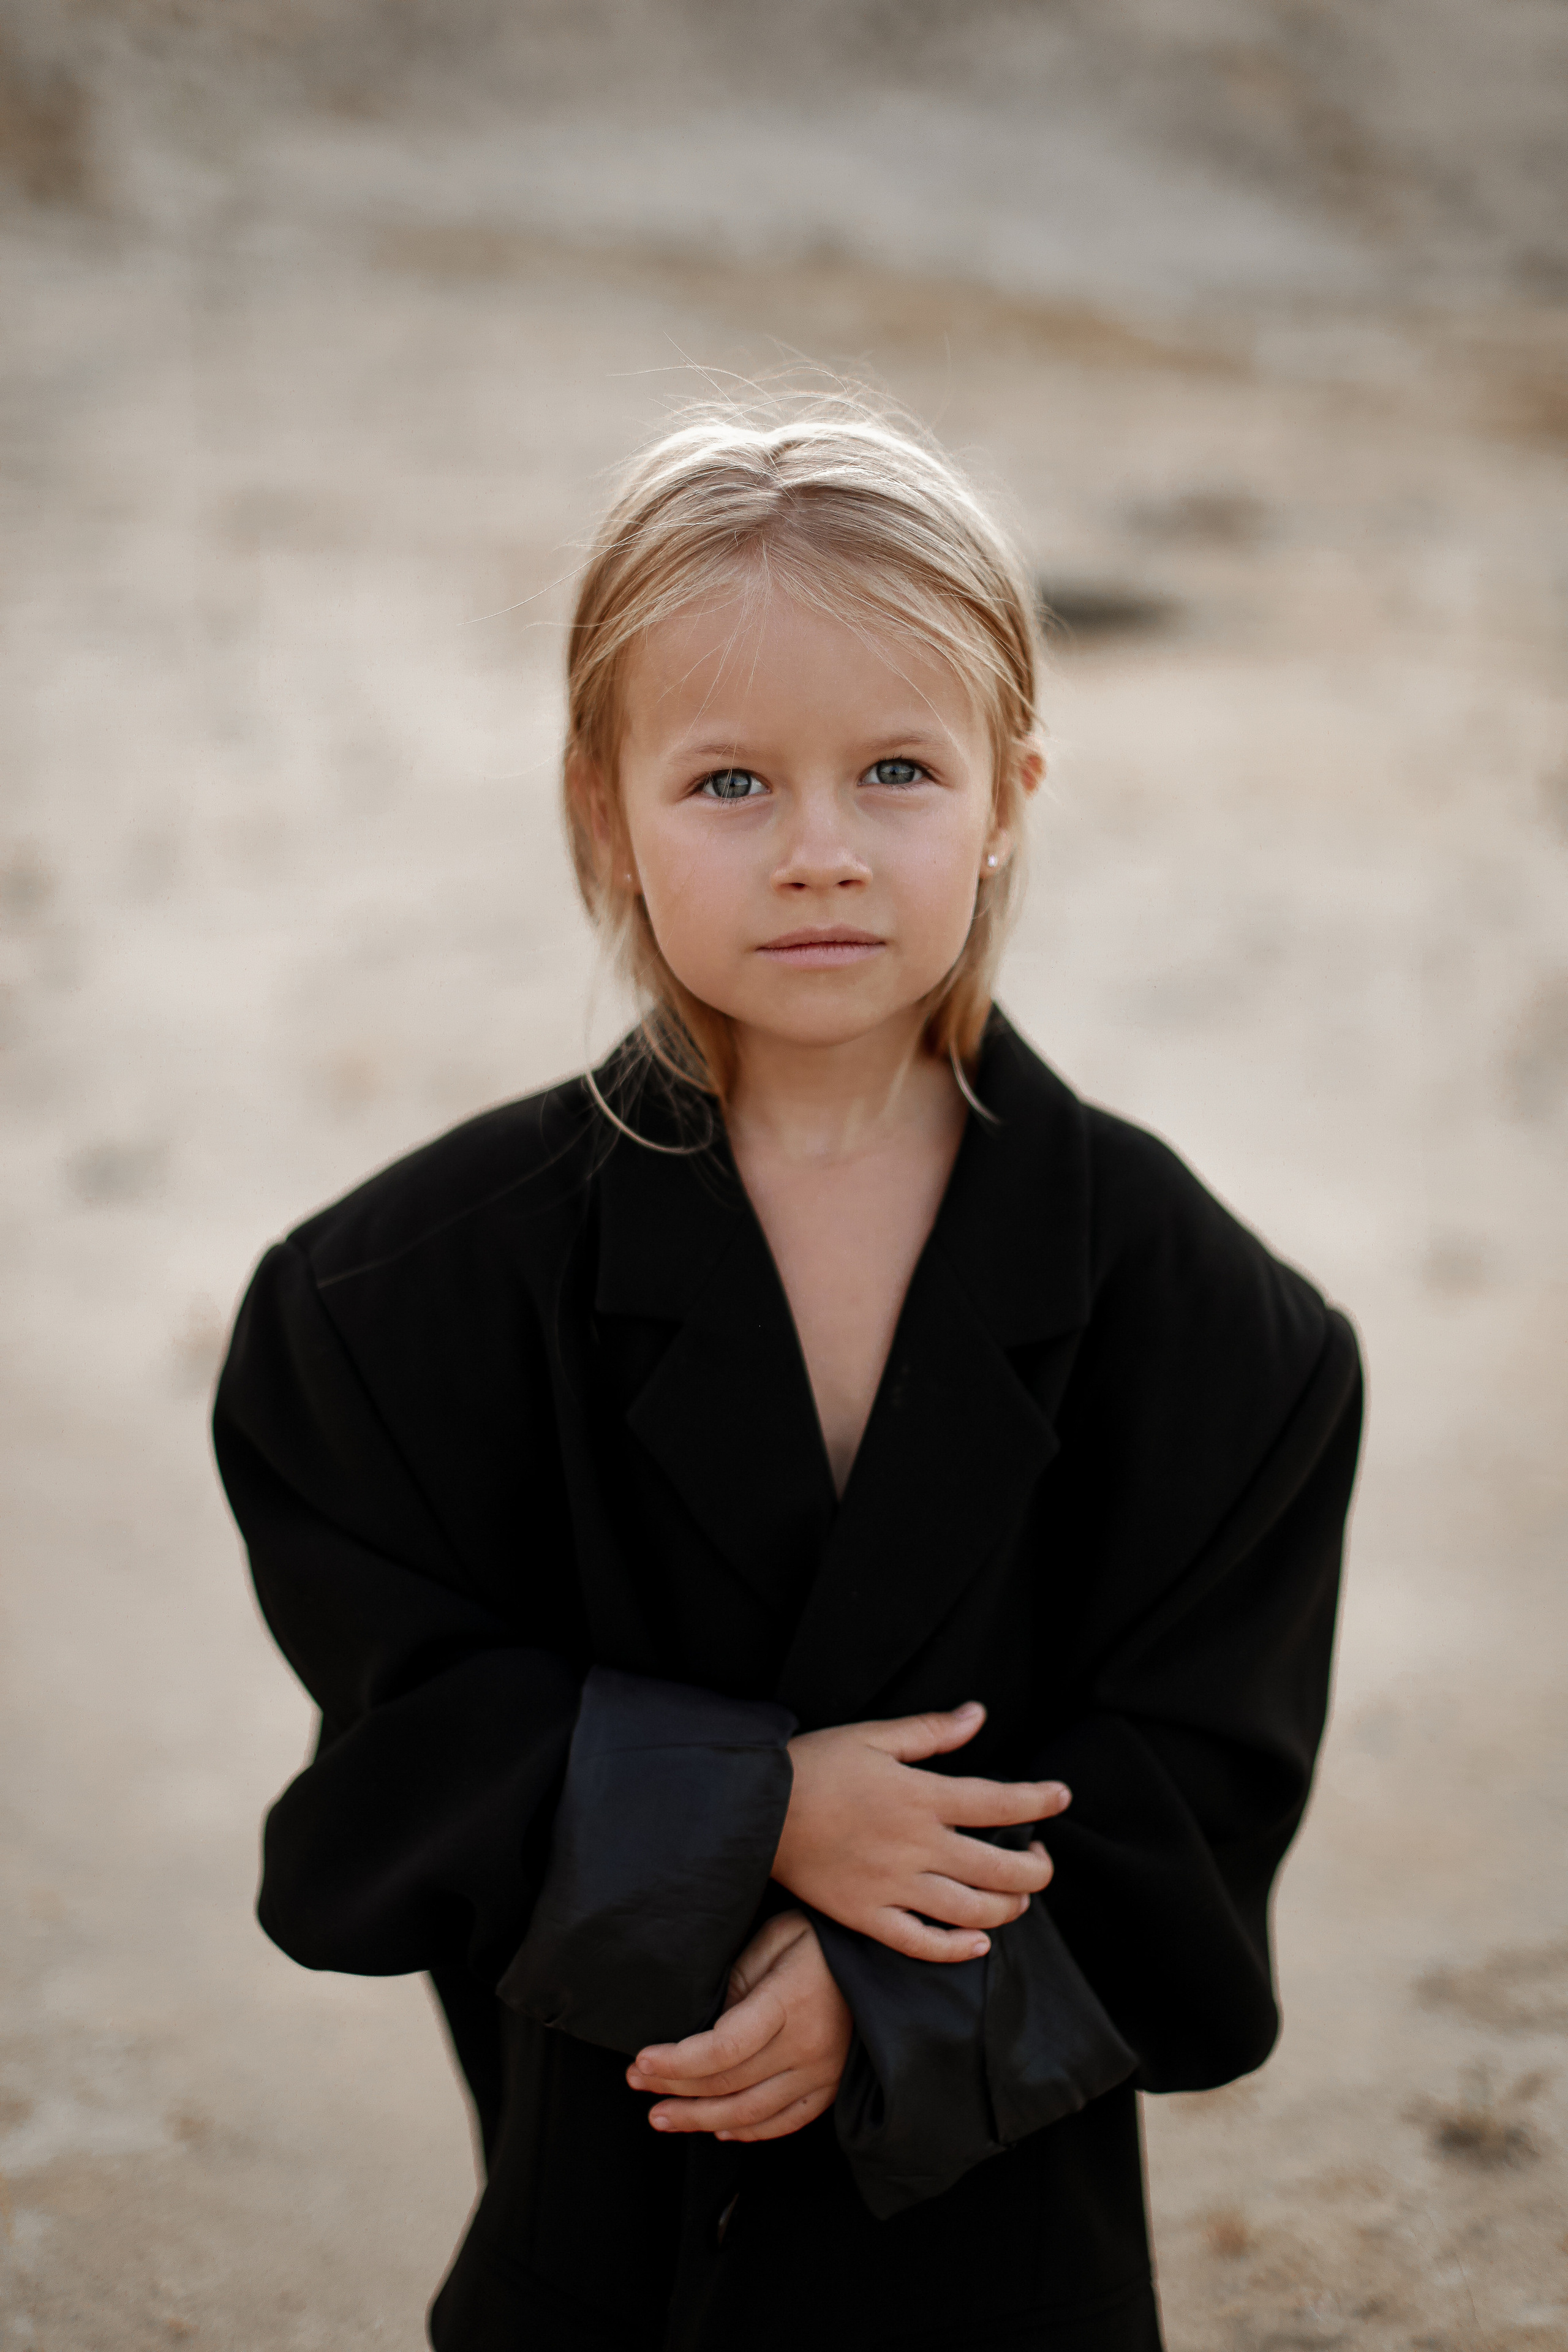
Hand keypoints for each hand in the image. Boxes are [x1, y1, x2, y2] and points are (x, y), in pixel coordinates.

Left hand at [625, 1911, 850, 2142]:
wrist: (882, 1958)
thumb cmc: (821, 1938)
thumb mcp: (776, 1939)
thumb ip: (738, 1980)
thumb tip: (701, 2022)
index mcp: (789, 2003)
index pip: (723, 2048)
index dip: (677, 2062)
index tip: (641, 2061)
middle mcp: (807, 2046)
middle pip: (729, 2084)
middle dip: (675, 2088)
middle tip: (637, 2084)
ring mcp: (822, 2072)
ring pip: (750, 2113)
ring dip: (699, 2119)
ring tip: (662, 2117)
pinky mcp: (830, 2087)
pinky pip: (785, 2122)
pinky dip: (749, 2132)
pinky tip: (718, 2128)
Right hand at [771, 1701, 1068, 1961]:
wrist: (754, 1810)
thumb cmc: (813, 1765)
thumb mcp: (873, 1737)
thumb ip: (931, 1731)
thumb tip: (978, 1715)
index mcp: (921, 1796)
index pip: (999, 1803)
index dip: (1039, 1801)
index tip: (1062, 1797)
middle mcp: (916, 1846)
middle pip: (999, 1869)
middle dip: (1035, 1869)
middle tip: (1041, 1860)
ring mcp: (893, 1886)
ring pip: (972, 1912)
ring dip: (1008, 1908)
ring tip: (1017, 1897)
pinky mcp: (867, 1917)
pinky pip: (922, 1944)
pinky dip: (957, 1950)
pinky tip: (977, 1944)